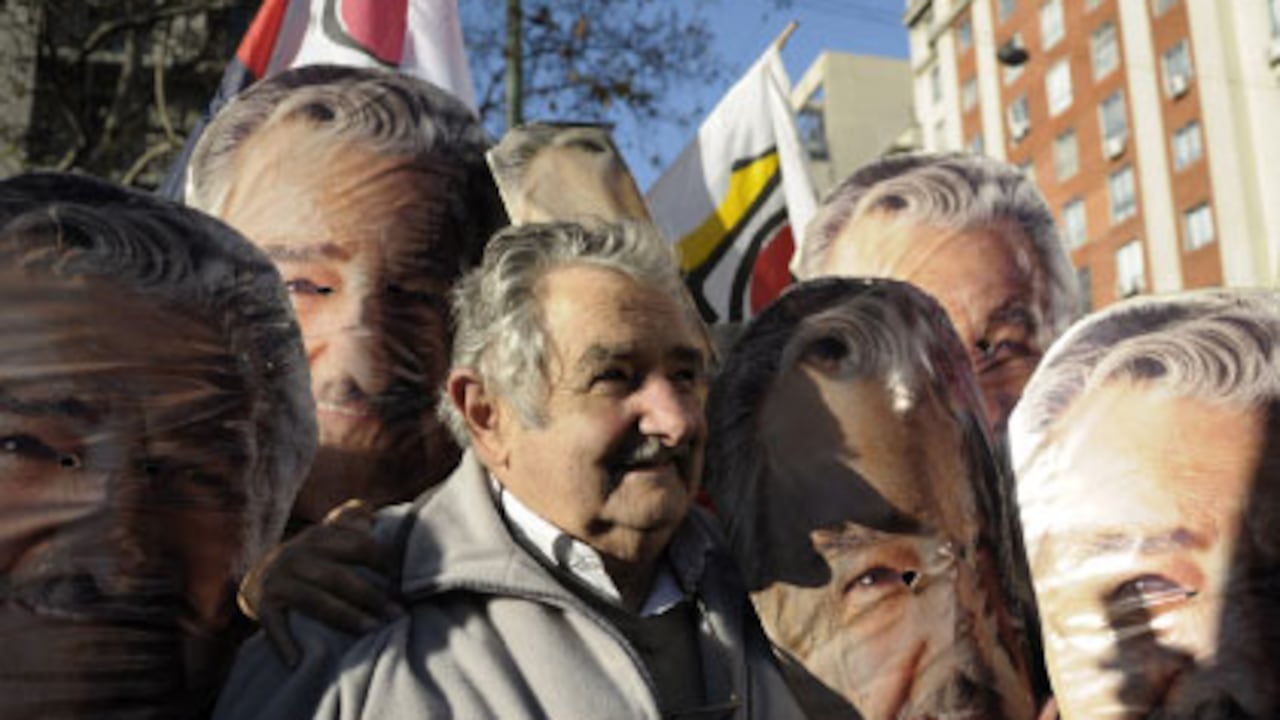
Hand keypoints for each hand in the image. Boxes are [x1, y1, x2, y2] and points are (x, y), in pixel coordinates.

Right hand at [237, 499, 399, 667]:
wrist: (256, 577)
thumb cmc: (307, 558)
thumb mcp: (324, 535)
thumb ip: (347, 520)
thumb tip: (368, 509)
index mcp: (318, 537)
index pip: (357, 545)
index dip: (383, 562)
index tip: (404, 581)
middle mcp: (296, 555)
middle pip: (338, 576)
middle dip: (370, 595)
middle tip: (397, 613)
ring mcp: (278, 580)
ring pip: (314, 600)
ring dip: (344, 616)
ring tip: (372, 630)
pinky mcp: (262, 605)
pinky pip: (274, 625)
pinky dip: (284, 643)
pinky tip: (297, 661)